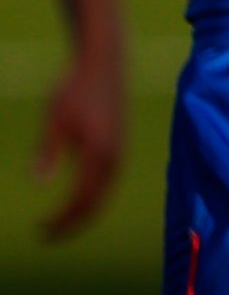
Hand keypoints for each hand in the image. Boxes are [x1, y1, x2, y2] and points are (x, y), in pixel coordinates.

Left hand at [35, 47, 121, 238]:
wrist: (103, 61)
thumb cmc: (74, 87)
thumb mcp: (54, 117)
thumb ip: (48, 149)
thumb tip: (40, 181)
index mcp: (99, 152)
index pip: (81, 200)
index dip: (62, 220)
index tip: (41, 231)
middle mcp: (114, 156)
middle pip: (96, 203)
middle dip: (72, 223)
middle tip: (47, 236)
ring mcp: (119, 150)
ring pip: (104, 193)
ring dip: (83, 211)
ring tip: (60, 222)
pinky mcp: (119, 143)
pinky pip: (107, 182)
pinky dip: (92, 196)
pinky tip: (76, 197)